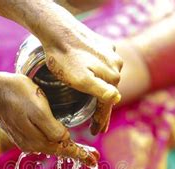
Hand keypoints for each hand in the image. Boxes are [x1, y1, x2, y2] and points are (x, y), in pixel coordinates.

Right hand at [0, 70, 98, 164]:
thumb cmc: (17, 94)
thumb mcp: (39, 109)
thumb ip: (53, 127)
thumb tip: (64, 137)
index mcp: (37, 141)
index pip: (64, 149)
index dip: (81, 155)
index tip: (94, 161)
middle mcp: (31, 145)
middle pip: (59, 149)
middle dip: (77, 153)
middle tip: (94, 158)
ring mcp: (24, 140)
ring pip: (51, 145)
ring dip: (66, 146)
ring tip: (81, 150)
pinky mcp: (20, 132)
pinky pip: (42, 140)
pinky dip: (55, 141)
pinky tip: (59, 140)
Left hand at [39, 12, 122, 134]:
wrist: (57, 31)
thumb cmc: (64, 59)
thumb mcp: (81, 80)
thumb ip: (100, 91)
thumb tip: (117, 99)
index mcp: (113, 75)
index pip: (108, 104)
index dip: (101, 120)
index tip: (95, 132)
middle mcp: (117, 64)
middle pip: (109, 92)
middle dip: (103, 110)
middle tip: (97, 126)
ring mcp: (111, 53)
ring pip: (107, 79)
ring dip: (102, 93)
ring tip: (96, 108)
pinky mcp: (103, 45)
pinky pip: (103, 67)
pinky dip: (99, 78)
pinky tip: (95, 82)